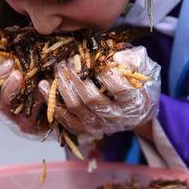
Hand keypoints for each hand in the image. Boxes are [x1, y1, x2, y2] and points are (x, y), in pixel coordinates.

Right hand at [0, 36, 44, 136]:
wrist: (60, 116)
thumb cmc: (42, 86)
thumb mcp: (32, 68)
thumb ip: (21, 53)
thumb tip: (14, 32)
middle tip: (10, 63)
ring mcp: (11, 115)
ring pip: (3, 103)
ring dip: (10, 88)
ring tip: (19, 76)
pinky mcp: (26, 126)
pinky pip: (29, 112)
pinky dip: (37, 99)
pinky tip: (44, 87)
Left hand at [39, 46, 160, 140]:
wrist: (138, 110)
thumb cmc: (138, 83)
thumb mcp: (144, 68)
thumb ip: (134, 60)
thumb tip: (116, 58)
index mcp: (134, 102)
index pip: (121, 90)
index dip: (108, 75)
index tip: (98, 60)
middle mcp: (116, 117)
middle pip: (92, 100)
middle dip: (76, 78)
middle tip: (66, 61)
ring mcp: (100, 126)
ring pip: (76, 109)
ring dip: (62, 88)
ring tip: (56, 70)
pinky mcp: (86, 130)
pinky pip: (65, 120)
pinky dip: (52, 103)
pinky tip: (43, 87)